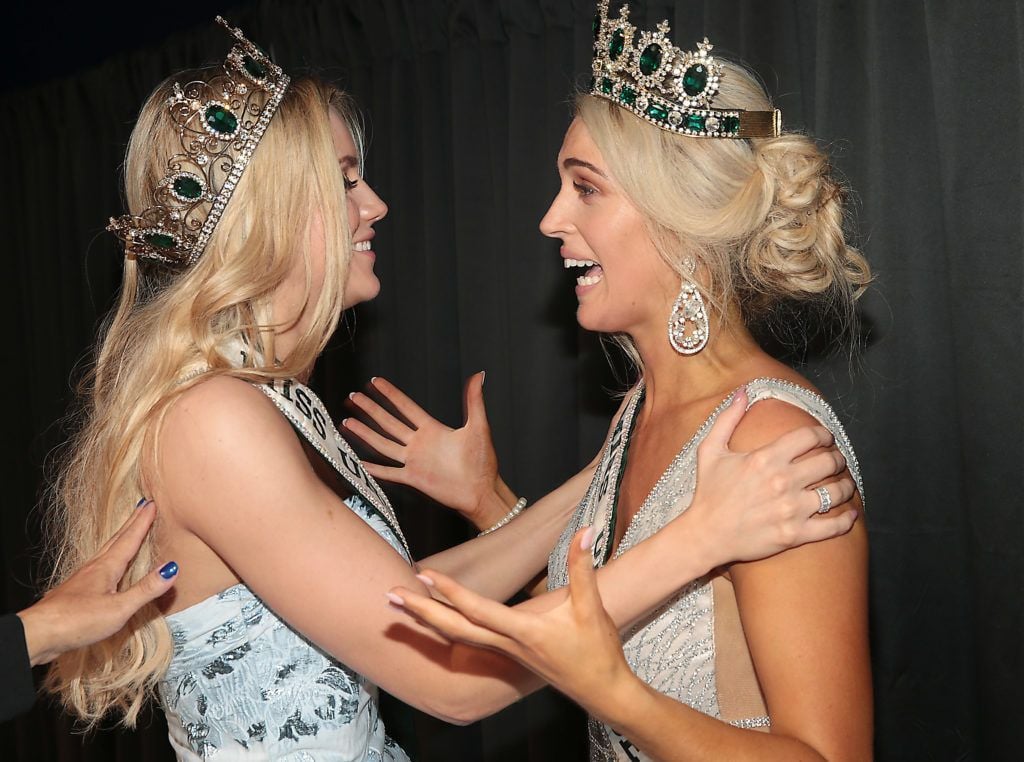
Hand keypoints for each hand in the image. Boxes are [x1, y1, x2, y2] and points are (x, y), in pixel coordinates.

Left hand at [17, 500, 177, 665]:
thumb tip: (171, 568)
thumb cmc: (77, 621)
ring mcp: (82, 579)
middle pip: (116, 540)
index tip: (152, 504)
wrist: (38, 634)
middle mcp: (94, 568)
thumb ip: (145, 589)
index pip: (129, 540)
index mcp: (107, 568)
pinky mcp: (75, 591)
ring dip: (119, 537)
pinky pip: (97, 565)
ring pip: (105, 551)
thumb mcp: (119, 608)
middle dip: (131, 523)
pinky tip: (105, 565)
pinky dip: (108, 556)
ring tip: (127, 529)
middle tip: (142, 506)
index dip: (142, 522)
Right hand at [343, 374, 507, 522]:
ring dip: (366, 433)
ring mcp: (414, 461)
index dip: (390, 394)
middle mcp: (420, 443)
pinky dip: (373, 468)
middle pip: (389, 422)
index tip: (375, 382)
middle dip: (371, 409)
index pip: (406, 407)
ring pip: (383, 444)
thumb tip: (479, 375)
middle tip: (354, 396)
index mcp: (433, 429)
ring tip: (347, 421)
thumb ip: (474, 400)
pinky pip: (388, 472)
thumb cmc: (483, 462)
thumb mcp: (479, 426)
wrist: (482, 491)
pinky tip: (358, 461)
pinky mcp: (413, 479)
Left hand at [388, 527, 633, 722]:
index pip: (477, 610)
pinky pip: (468, 641)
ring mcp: (505, 652)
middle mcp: (507, 645)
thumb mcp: (592, 607)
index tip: (424, 576)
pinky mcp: (507, 654)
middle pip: (454, 629)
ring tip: (399, 607)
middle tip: (389, 595)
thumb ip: (583, 567)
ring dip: (426, 621)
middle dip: (420, 612)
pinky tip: (433, 621)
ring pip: (457, 636)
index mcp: (524, 632)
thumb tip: (584, 530)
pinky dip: (446, 628)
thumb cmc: (597, 650)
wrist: (602, 690)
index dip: (449, 592)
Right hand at [684, 388, 858, 567]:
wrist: (705, 535)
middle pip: (829, 462)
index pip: (810, 437)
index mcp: (766, 458)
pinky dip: (846, 520)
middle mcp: (782, 481)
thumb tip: (743, 391)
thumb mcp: (710, 451)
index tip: (826, 438)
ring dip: (846, 486)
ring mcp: (790, 509)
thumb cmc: (708, 493)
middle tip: (837, 460)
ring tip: (844, 485)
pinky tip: (850, 515)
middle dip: (838, 458)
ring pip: (836, 492)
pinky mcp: (794, 534)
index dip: (824, 434)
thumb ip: (728, 418)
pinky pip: (833, 526)